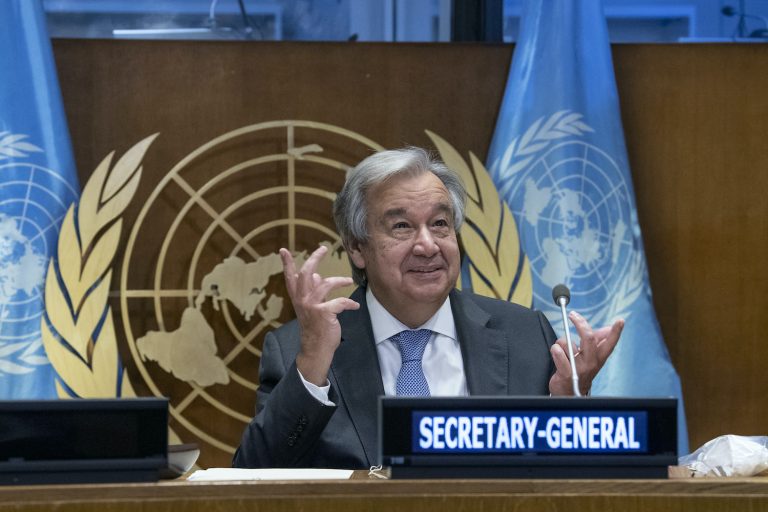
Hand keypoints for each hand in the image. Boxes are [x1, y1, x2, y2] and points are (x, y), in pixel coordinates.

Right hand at [280, 245, 358, 385]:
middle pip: (305, 273)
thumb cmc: (315, 327)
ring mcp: (312, 306)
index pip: (290, 278)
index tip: (283, 250)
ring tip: (348, 281)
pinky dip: (349, 303)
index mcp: (298, 298)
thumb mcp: (311, 307)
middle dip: (314, 259)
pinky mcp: (323, 313)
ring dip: (339, 281)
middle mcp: (302, 300)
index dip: (286, 263)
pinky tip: (355, 306)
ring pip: (325, 284)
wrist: (316, 349)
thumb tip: (315, 275)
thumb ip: (312, 291)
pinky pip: (340, 302)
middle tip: (323, 248)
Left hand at [548, 311, 622, 395]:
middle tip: (573, 315)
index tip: (620, 321)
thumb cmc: (580, 371)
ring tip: (562, 352)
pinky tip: (556, 353)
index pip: (609, 343)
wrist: (569, 393)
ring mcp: (579, 368)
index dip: (616, 332)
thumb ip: (598, 342)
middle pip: (589, 338)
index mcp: (598, 358)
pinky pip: (558, 352)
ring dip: (561, 343)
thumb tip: (607, 329)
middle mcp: (591, 363)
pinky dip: (555, 349)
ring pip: (567, 343)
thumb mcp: (591, 357)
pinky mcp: (567, 373)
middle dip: (580, 323)